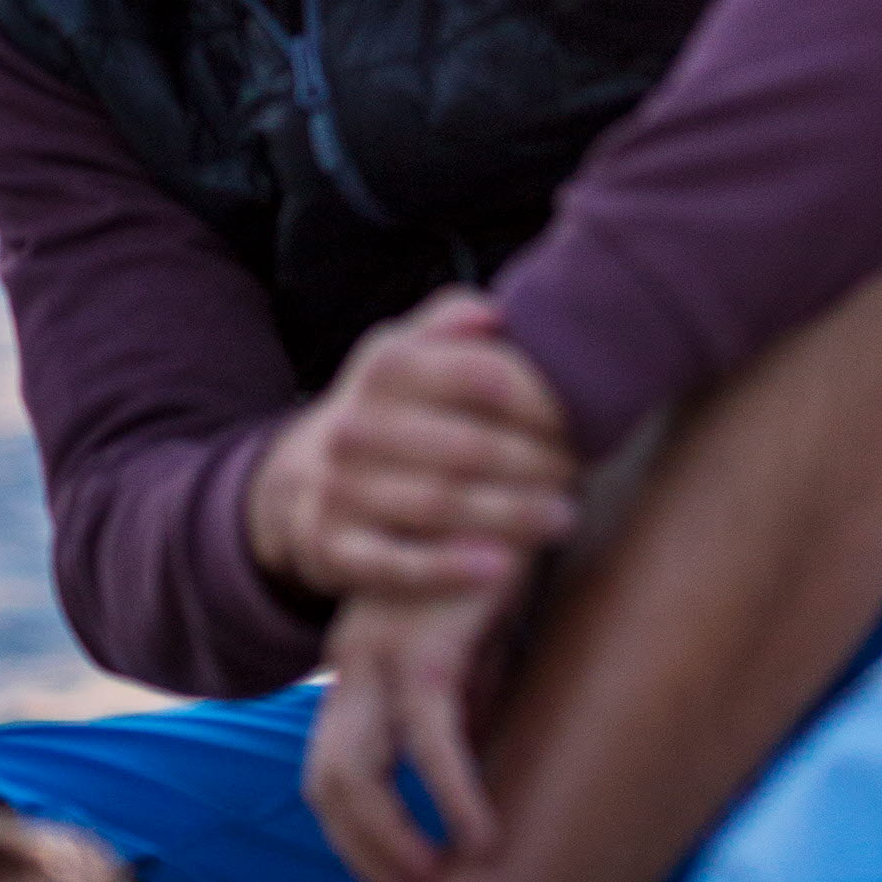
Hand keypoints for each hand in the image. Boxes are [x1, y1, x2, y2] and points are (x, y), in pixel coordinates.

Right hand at [245, 291, 578, 602]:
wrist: (300, 478)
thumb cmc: (385, 411)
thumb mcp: (402, 354)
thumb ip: (447, 323)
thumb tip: (496, 314)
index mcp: (384, 368)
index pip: (481, 376)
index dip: (541, 400)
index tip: (581, 419)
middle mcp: (354, 426)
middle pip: (469, 447)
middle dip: (536, 463)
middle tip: (578, 472)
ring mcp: (339, 489)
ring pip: (441, 504)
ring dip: (513, 514)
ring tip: (563, 516)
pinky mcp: (332, 549)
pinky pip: (399, 564)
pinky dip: (452, 567)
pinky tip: (504, 567)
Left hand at [303, 575, 514, 881]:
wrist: (507, 472)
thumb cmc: (499, 554)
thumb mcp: (476, 640)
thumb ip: (469, 696)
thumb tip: (476, 762)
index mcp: (360, 662)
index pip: (333, 769)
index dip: (362, 834)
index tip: (408, 875)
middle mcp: (355, 663)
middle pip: (326, 785)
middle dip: (366, 854)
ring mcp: (380, 656)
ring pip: (355, 776)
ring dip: (393, 844)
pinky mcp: (427, 647)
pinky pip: (430, 742)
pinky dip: (452, 798)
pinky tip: (482, 836)